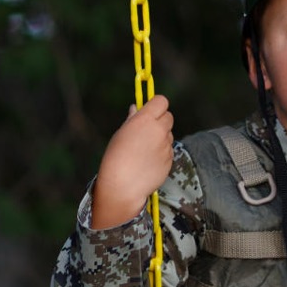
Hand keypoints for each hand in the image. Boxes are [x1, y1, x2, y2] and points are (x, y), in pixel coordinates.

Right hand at [90, 93, 174, 228]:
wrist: (123, 185)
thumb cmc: (116, 157)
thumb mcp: (121, 134)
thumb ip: (133, 119)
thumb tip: (137, 108)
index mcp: (145, 120)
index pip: (161, 101)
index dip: (156, 105)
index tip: (150, 110)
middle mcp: (159, 130)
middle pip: (169, 117)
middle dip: (161, 120)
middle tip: (148, 130)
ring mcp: (167, 146)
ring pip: (169, 135)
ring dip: (161, 138)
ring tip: (144, 150)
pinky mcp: (170, 160)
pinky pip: (169, 150)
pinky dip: (162, 153)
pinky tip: (148, 162)